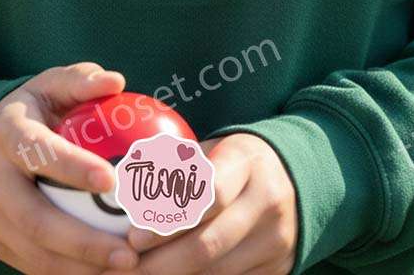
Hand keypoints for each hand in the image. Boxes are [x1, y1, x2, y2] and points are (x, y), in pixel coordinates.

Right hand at [0, 62, 139, 273]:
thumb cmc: (33, 110)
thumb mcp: (50, 85)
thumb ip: (80, 80)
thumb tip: (115, 81)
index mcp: (6, 133)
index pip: (37, 151)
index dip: (72, 167)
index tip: (112, 180)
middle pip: (33, 218)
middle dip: (82, 240)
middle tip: (127, 251)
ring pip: (32, 252)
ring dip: (78, 267)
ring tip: (124, 267)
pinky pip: (31, 265)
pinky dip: (67, 273)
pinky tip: (104, 273)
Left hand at [118, 133, 297, 274]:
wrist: (296, 176)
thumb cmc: (234, 162)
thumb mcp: (210, 150)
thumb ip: (171, 167)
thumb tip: (117, 185)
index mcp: (246, 162)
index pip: (208, 195)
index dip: (168, 220)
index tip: (133, 237)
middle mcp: (267, 201)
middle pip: (209, 243)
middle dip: (162, 262)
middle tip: (125, 268)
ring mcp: (276, 239)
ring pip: (218, 271)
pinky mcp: (279, 267)